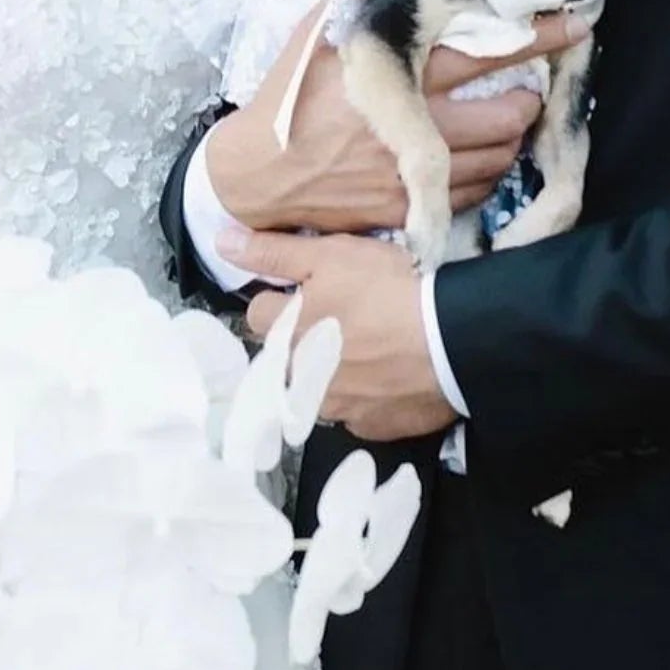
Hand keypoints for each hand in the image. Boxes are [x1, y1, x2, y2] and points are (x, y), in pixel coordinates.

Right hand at [208, 2, 593, 235]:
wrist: (253, 176)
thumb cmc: (286, 95)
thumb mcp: (314, 29)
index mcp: (394, 71)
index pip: (484, 48)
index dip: (537, 36)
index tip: (573, 23)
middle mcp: (410, 122)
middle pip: (505, 113)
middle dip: (527, 98)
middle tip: (527, 88)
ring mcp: (411, 172)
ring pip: (497, 158)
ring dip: (509, 139)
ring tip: (503, 123)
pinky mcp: (408, 210)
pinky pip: (473, 195)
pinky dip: (484, 176)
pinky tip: (474, 160)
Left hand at [225, 228, 456, 442]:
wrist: (449, 342)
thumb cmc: (385, 291)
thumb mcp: (329, 256)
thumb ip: (272, 252)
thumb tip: (221, 242)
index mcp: (286, 334)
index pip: (258, 315)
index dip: (280, 299)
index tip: (306, 292)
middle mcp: (300, 378)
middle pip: (282, 357)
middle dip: (298, 341)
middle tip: (337, 320)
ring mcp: (335, 408)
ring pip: (315, 390)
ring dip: (327, 374)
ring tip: (363, 351)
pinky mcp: (369, 427)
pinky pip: (356, 412)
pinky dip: (364, 397)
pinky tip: (386, 378)